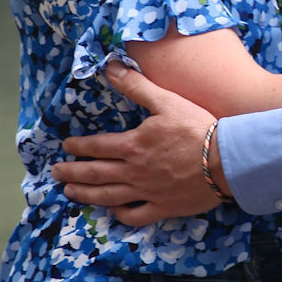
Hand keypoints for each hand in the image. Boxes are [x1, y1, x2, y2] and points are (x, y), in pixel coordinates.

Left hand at [52, 67, 226, 224]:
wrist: (225, 160)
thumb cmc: (197, 128)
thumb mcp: (166, 101)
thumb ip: (136, 86)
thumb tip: (111, 67)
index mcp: (133, 145)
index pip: (97, 146)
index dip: (79, 147)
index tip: (66, 147)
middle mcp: (134, 171)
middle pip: (96, 173)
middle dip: (72, 172)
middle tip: (56, 172)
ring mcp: (147, 192)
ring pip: (108, 196)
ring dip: (85, 194)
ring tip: (70, 192)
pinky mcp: (163, 207)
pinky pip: (135, 215)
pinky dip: (120, 214)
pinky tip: (112, 211)